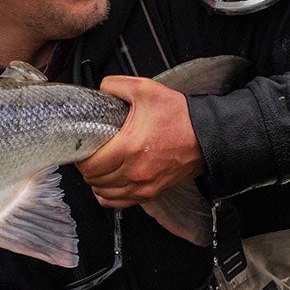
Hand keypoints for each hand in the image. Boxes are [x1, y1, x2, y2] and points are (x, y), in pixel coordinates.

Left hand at [77, 75, 205, 209]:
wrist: (207, 136)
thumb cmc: (181, 117)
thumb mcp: (146, 90)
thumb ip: (117, 85)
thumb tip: (101, 89)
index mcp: (129, 147)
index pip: (90, 164)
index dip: (81, 155)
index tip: (84, 146)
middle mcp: (135, 172)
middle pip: (94, 180)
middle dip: (87, 167)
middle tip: (91, 153)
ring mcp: (143, 185)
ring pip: (104, 194)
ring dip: (97, 181)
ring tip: (100, 166)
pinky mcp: (151, 192)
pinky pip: (119, 203)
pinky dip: (109, 195)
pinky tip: (109, 182)